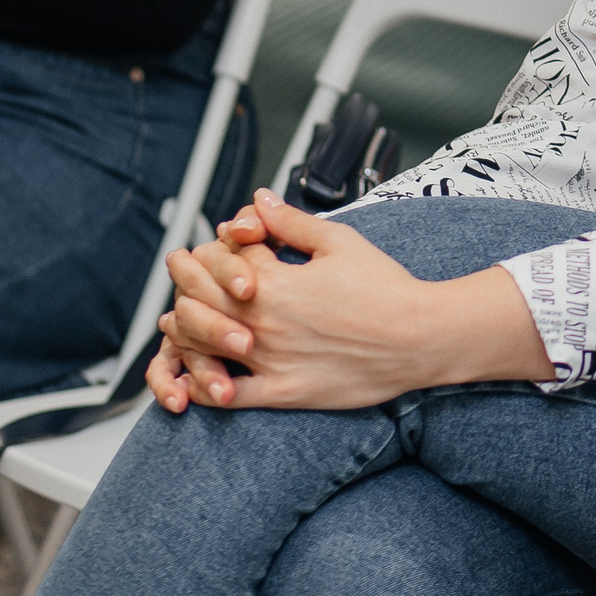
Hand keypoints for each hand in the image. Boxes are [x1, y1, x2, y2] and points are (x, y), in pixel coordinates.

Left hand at [149, 189, 554, 412]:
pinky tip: (194, 376)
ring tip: (176, 318)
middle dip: (185, 277)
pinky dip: (202, 386)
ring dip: (182, 329)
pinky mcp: (283, 392)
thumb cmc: (386, 288)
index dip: (216, 244)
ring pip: (203, 346)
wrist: (419, 338)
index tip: (215, 240)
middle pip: (202, 298)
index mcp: (276, 282)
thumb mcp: (340, 242)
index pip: (224, 257)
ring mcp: (270, 361)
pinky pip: (226, 396)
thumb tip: (259, 199)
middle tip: (178, 267)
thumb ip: (292, 222)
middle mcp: (264, 322)